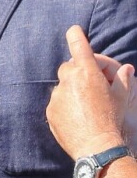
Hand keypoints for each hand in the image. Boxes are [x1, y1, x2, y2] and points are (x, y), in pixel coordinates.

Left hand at [46, 25, 130, 158]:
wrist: (97, 148)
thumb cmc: (112, 120)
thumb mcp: (122, 98)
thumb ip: (122, 80)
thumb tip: (127, 69)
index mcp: (87, 72)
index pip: (79, 45)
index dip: (76, 35)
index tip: (74, 29)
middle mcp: (69, 79)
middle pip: (71, 67)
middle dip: (81, 72)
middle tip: (95, 85)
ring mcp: (57, 94)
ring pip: (63, 85)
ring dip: (73, 90)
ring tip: (88, 107)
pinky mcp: (50, 109)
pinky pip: (57, 102)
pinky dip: (65, 105)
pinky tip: (78, 117)